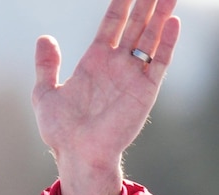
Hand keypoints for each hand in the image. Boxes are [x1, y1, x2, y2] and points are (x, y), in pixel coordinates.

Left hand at [32, 0, 180, 194]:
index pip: (113, 23)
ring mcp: (133, 76)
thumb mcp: (45, 93)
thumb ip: (47, 65)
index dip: (122, 3)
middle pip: (136, 24)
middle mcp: (118, 64)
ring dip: (161, 15)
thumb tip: (45, 38)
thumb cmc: (60, 131)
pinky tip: (173, 22)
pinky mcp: (145, 91)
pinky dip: (167, 43)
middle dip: (146, 2)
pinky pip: (159, 63)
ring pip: (151, 37)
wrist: (78, 155)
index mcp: (95, 60)